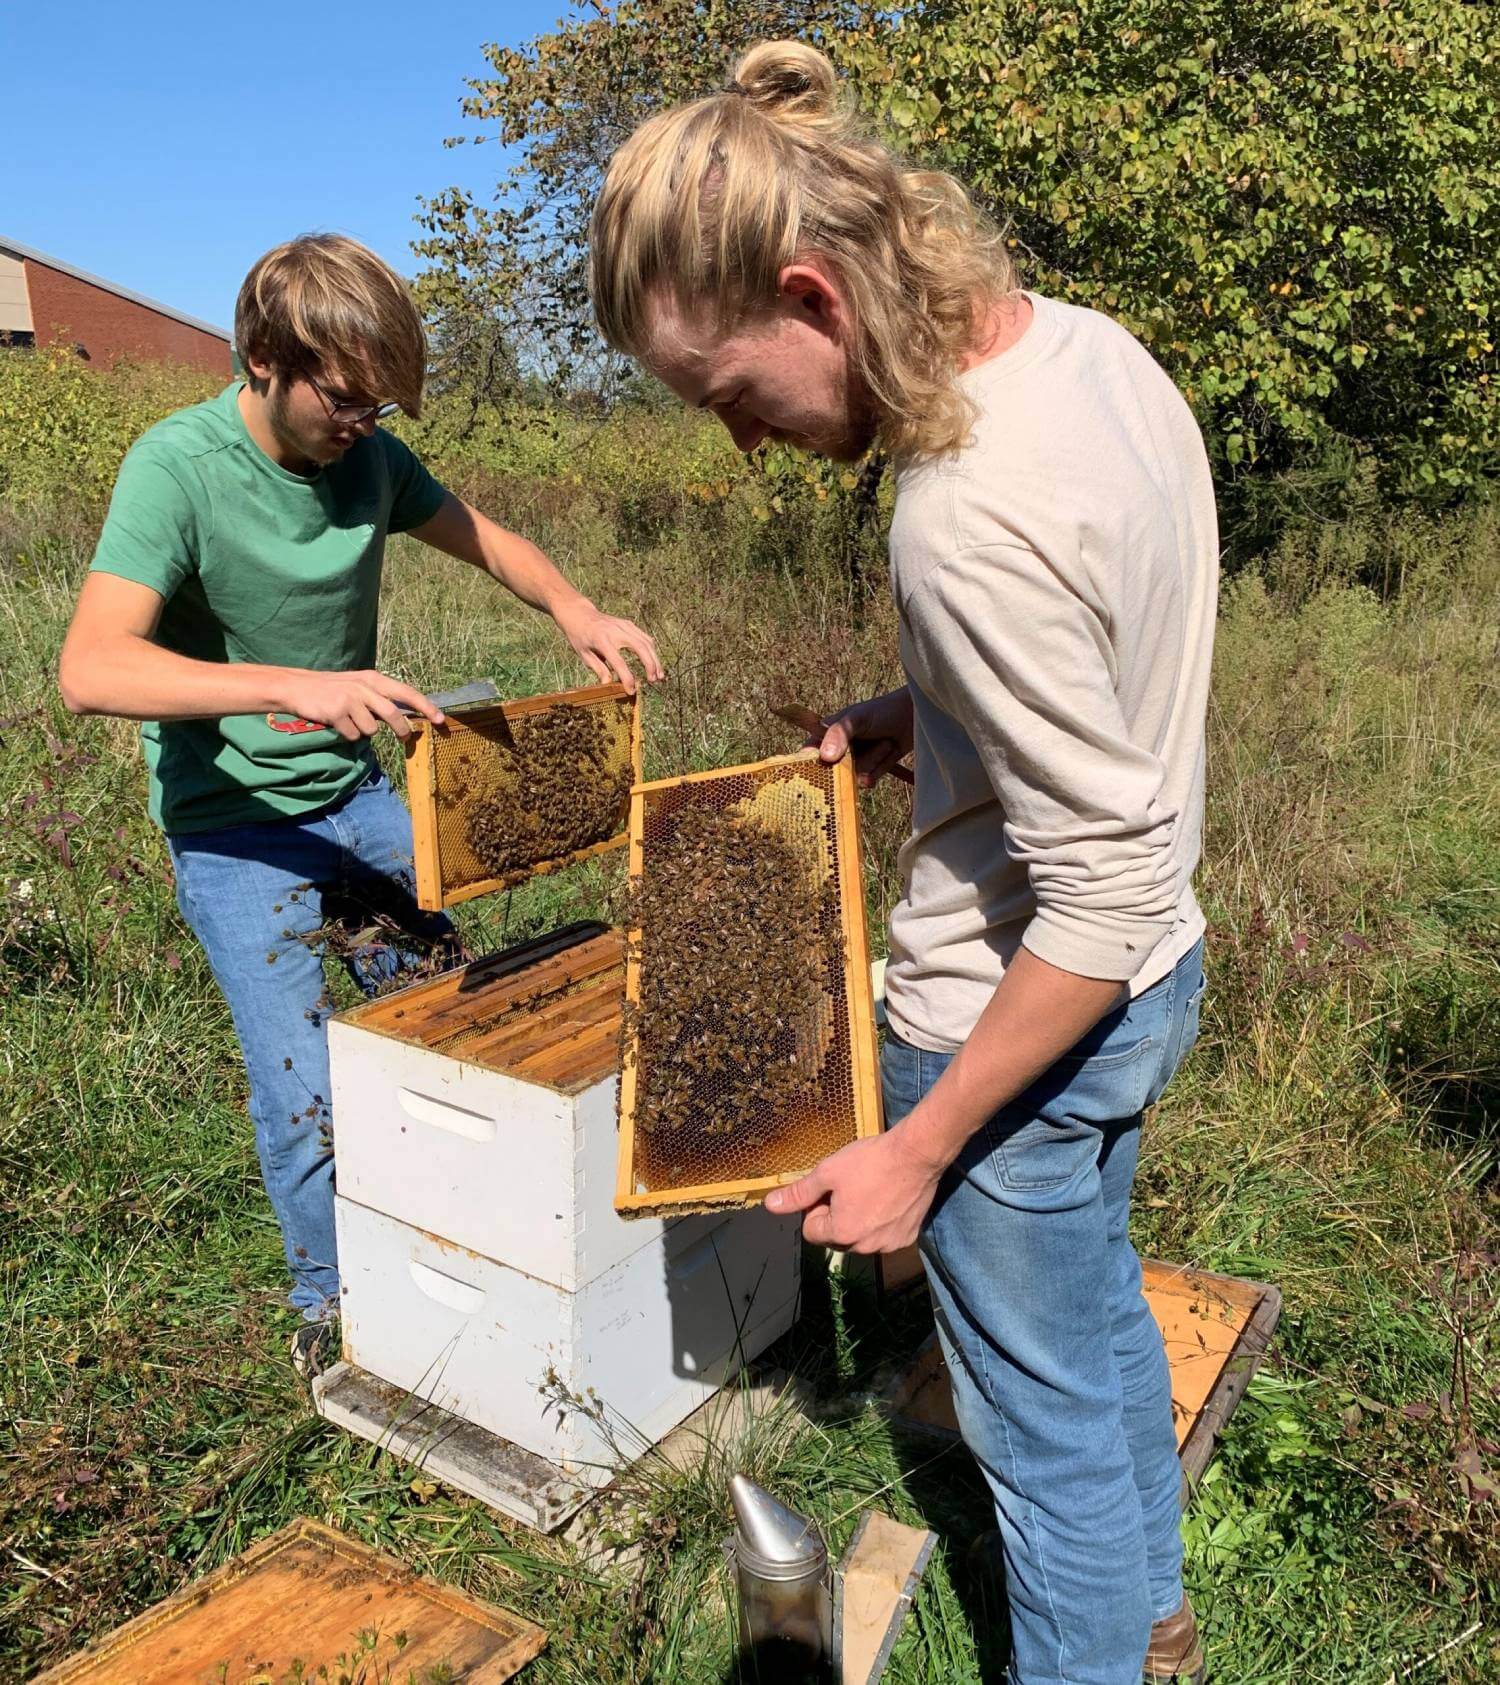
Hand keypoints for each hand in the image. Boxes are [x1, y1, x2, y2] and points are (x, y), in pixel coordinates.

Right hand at [275, 669, 443, 741]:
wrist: (296, 688)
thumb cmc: (331, 689)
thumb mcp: (358, 686)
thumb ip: (379, 698)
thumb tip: (405, 716)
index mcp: (373, 679)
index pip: (406, 692)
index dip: (425, 706)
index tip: (440, 719)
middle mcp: (364, 687)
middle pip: (394, 714)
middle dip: (402, 731)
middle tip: (406, 739)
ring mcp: (350, 699)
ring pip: (372, 730)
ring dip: (363, 732)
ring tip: (349, 721)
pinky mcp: (337, 713)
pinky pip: (353, 736)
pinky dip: (348, 735)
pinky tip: (336, 724)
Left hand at [553, 598, 664, 692]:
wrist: (580, 614)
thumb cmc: (580, 637)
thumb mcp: (583, 654)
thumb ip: (598, 668)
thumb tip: (609, 684)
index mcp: (601, 640)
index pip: (618, 662)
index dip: (627, 678)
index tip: (631, 690)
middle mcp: (615, 631)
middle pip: (640, 648)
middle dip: (650, 665)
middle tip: (653, 680)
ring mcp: (624, 625)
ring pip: (646, 642)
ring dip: (655, 659)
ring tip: (659, 675)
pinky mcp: (628, 624)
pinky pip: (644, 637)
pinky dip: (651, 651)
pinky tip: (654, 662)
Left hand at [765, 1126, 942, 1253]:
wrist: (917, 1154)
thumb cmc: (871, 1161)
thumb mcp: (828, 1172)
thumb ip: (798, 1193)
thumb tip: (771, 1205)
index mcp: (841, 1233)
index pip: (811, 1231)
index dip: (815, 1208)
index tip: (830, 1188)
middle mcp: (865, 1247)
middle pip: (836, 1237)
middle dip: (836, 1216)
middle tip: (850, 1187)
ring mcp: (889, 1245)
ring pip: (860, 1238)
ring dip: (859, 1220)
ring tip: (871, 1190)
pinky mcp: (908, 1238)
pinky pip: (883, 1236)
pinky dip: (882, 1222)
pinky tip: (888, 1199)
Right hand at [813, 688, 913, 787]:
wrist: (915, 716)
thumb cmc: (883, 710)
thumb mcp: (858, 717)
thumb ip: (839, 733)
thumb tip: (825, 757)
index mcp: (827, 734)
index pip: (809, 753)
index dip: (809, 764)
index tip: (817, 770)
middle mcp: (839, 750)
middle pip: (832, 772)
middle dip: (849, 765)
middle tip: (861, 753)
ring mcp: (855, 762)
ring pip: (853, 777)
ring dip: (873, 761)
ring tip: (885, 743)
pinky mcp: (871, 771)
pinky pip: (867, 781)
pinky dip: (880, 769)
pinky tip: (889, 752)